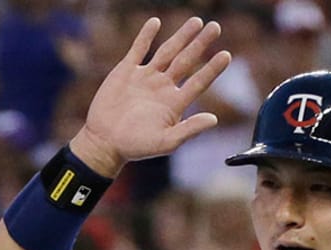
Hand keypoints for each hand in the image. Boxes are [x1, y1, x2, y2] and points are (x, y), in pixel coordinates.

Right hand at [70, 17, 230, 175]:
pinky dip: (146, 36)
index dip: (212, 69)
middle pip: (186, 60)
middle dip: (200, 44)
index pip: (199, 82)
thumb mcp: (166, 142)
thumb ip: (189, 130)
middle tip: (215, 27)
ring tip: (196, 21)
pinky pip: (138, 49)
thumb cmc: (135, 146)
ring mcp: (145, 78)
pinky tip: (155, 22)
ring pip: (167, 51)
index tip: (227, 55)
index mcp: (174, 103)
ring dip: (181, 36)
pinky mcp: (126, 72)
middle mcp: (163, 87)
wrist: (104, 142)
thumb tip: (214, 120)